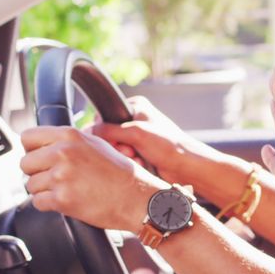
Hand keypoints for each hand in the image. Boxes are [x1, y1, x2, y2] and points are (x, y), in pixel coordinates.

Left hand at [20, 126, 166, 231]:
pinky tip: (66, 201)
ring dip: (43, 190)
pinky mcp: (62, 199)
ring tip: (65, 190)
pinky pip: (38, 202)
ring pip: (30, 185)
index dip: (32, 150)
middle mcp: (63, 153)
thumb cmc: (121, 174)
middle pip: (25, 163)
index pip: (28, 137)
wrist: (136, 198)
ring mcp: (61, 176)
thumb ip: (69, 142)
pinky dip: (48, 204)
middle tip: (53, 178)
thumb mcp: (96, 144)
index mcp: (70, 135)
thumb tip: (45, 145)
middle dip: (36, 172)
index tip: (39, 158)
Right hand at [90, 96, 222, 185]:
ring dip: (124, 157)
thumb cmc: (168, 145)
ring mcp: (138, 137)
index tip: (116, 142)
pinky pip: (124, 158)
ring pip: (116, 149)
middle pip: (109, 135)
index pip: (105, 117)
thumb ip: (109, 130)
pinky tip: (141, 165)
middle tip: (130, 151)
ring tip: (138, 159)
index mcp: (135, 106)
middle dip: (118, 147)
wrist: (187, 167)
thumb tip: (87, 131)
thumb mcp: (135, 133)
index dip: (106, 133)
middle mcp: (136, 119)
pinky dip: (130, 163)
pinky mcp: (140, 152)